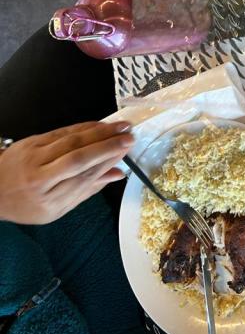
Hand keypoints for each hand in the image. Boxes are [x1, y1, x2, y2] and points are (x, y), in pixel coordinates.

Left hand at [0, 121, 132, 223]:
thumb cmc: (27, 204)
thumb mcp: (56, 209)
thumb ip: (87, 190)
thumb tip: (118, 174)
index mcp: (48, 201)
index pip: (84, 178)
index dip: (107, 162)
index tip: (126, 150)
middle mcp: (40, 179)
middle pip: (78, 158)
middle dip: (107, 146)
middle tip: (129, 136)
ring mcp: (34, 158)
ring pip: (71, 141)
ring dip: (99, 132)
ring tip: (121, 126)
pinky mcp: (32, 142)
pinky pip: (61, 132)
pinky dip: (83, 127)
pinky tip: (99, 124)